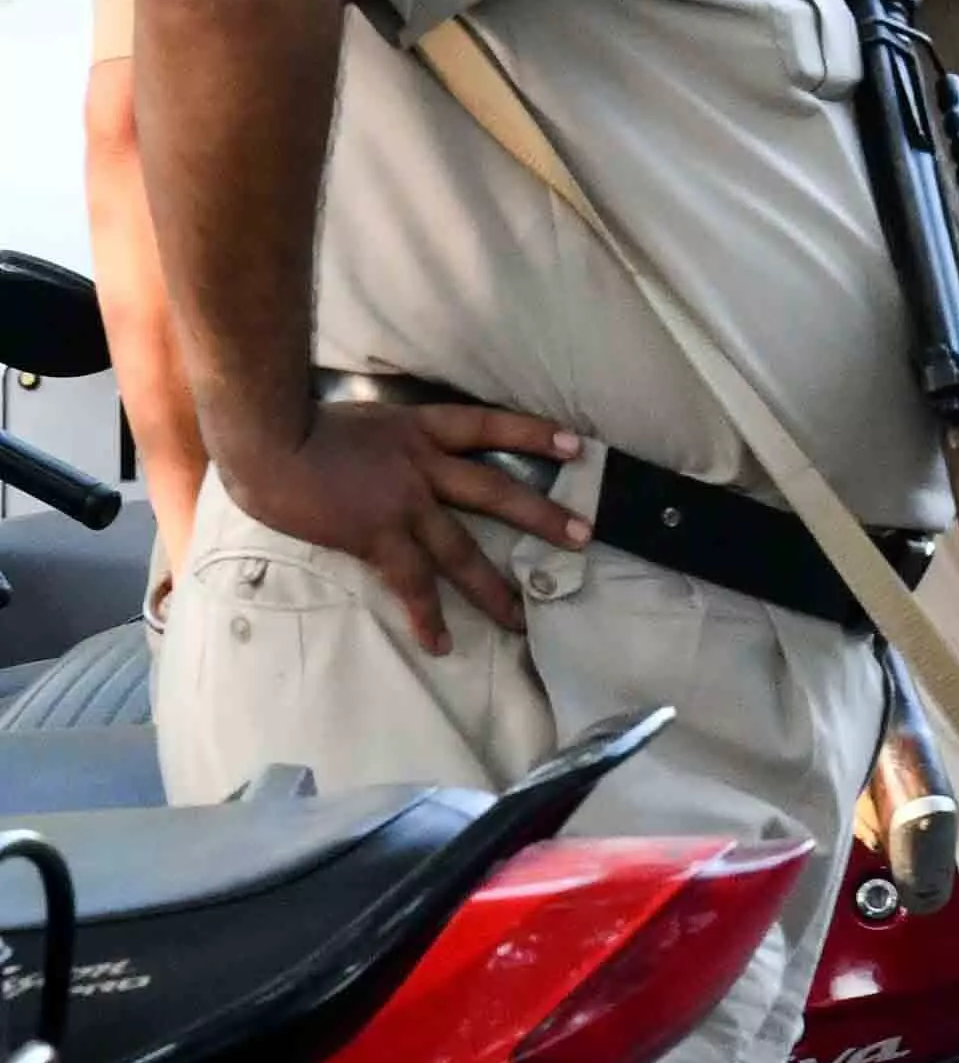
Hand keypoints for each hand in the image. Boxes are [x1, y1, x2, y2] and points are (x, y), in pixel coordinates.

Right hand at [213, 401, 586, 655]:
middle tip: (584, 536)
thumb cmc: (296, 426)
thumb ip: (386, 439)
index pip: (488, 426)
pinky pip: (410, 583)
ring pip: (461, 549)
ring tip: (522, 617)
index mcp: (418, 430)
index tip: (576, 447)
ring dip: (492, 586)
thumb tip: (389, 451)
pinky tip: (440, 643)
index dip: (533, 434)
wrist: (269, 439)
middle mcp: (422, 464)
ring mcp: (403, 503)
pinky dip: (425, 615)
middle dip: (541, 515)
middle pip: (495, 490)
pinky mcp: (376, 535)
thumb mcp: (358, 419)